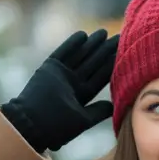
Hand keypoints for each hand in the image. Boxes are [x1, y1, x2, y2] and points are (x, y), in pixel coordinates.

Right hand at [1, 29, 117, 153]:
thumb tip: (114, 105)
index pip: (100, 77)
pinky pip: (62, 53)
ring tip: (103, 32)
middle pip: (92, 64)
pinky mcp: (49, 68)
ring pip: (79, 56)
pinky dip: (71, 44)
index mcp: (81, 95)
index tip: (125, 54)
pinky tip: (83, 35)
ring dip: (91, 45)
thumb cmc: (58, 127)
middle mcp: (72, 83)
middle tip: (119, 37)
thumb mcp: (82, 120)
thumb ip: (98, 111)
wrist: (32, 125)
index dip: (112, 65)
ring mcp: (61, 75)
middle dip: (105, 51)